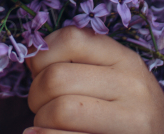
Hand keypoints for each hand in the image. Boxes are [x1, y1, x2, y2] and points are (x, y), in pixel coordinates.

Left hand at [24, 26, 163, 133]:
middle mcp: (132, 85)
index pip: (70, 39)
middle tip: (42, 108)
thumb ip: (82, 64)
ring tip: (48, 126)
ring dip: (42, 121)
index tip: (39, 72)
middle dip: (36, 95)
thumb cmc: (131, 116)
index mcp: (125, 60)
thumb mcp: (117, 80)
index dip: (42, 56)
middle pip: (57, 77)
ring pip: (59, 110)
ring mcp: (132, 118)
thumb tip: (31, 56)